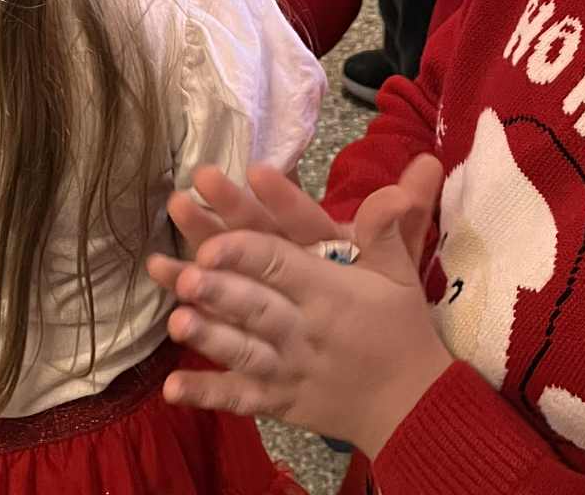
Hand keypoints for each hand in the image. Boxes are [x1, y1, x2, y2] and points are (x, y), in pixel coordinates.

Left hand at [154, 157, 450, 455]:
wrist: (413, 406)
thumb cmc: (400, 329)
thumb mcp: (400, 273)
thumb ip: (388, 226)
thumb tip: (405, 178)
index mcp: (330, 291)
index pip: (284, 264)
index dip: (248, 250)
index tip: (216, 239)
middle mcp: (305, 330)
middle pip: (257, 306)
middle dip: (222, 290)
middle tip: (186, 274)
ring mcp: (290, 369)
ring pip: (245, 351)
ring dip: (210, 337)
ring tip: (174, 319)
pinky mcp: (281, 401)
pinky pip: (242, 398)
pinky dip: (208, 395)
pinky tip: (171, 390)